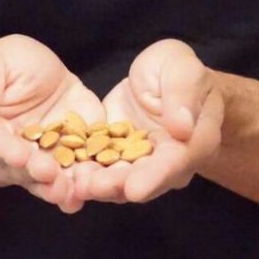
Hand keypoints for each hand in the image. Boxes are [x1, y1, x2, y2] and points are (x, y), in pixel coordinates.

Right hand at [0, 35, 103, 212]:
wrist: (47, 76)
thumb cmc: (11, 66)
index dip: (5, 150)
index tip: (18, 154)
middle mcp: (6, 158)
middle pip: (18, 170)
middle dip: (34, 172)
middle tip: (48, 173)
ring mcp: (38, 165)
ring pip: (44, 182)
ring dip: (57, 188)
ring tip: (68, 191)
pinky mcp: (67, 165)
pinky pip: (74, 180)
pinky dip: (82, 186)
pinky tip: (88, 191)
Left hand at [76, 39, 223, 202]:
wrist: (163, 77)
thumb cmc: (178, 69)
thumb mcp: (182, 68)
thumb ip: (183, 94)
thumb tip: (183, 127)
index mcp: (194, 141)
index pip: (175, 162)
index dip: (155, 177)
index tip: (135, 189)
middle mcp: (169, 161)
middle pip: (145, 179)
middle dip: (117, 186)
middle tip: (92, 188)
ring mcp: (142, 161)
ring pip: (121, 179)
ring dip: (98, 184)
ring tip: (75, 184)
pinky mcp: (117, 155)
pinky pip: (102, 166)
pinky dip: (85, 171)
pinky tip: (64, 172)